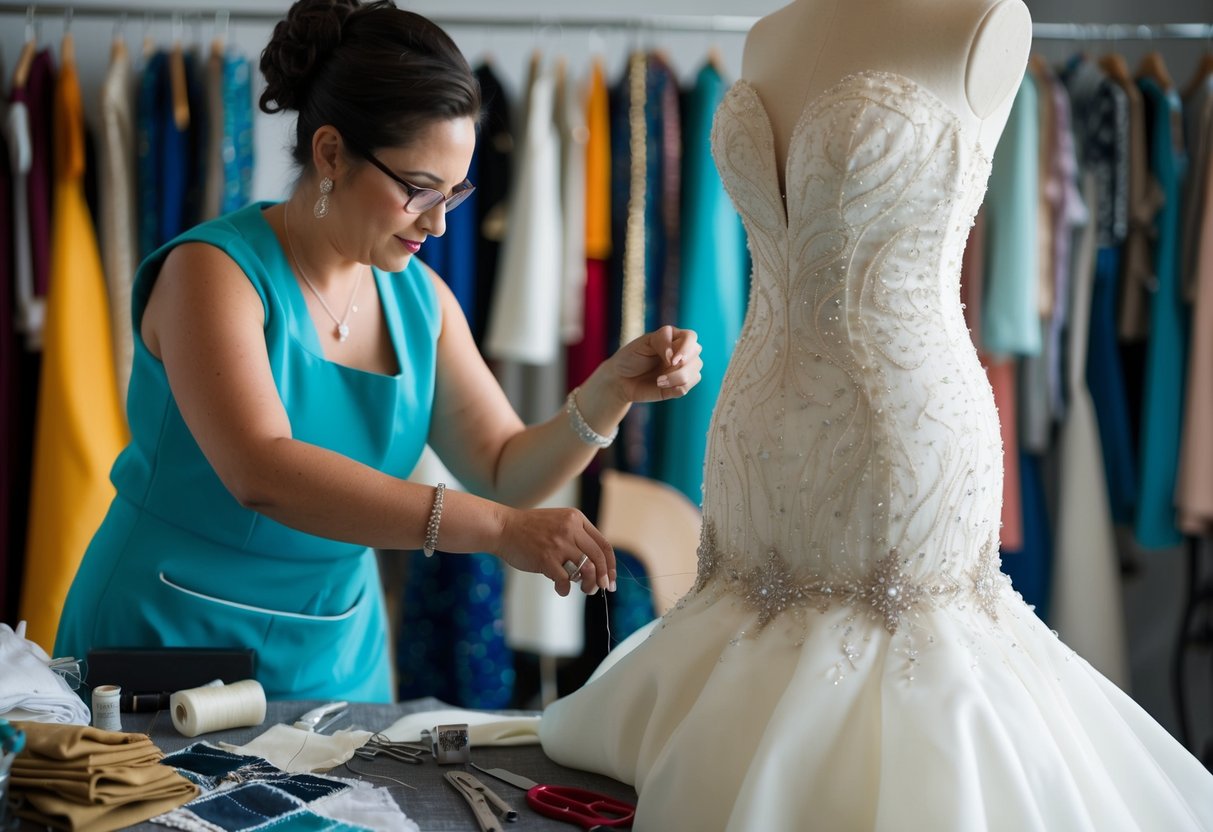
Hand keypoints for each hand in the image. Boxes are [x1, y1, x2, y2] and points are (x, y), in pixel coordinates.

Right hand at [497, 507, 615, 596]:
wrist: (503, 528)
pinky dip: (565, 589)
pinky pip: (565, 580)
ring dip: (587, 584)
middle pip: (598, 558)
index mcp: (576, 519)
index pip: (603, 544)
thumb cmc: (529, 529)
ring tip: (583, 589)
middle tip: (600, 589)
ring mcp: (558, 543)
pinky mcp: (546, 558)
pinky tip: (560, 589)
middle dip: (603, 578)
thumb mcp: (558, 522)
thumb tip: (595, 566)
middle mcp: (570, 529)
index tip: (610, 579)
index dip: (611, 565)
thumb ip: (576, 537)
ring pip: (586, 569)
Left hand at [608, 325, 702, 403]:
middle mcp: (681, 353)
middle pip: (696, 357)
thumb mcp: (642, 343)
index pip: (691, 337)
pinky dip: (675, 388)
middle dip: (681, 368)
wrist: (620, 379)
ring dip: (677, 379)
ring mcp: (681, 370)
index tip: (672, 360)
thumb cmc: (630, 357)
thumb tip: (675, 358)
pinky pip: (686, 387)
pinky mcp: (678, 386)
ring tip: (659, 381)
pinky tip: (660, 386)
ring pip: (695, 374)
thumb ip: (661, 342)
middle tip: (662, 374)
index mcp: (674, 338)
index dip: (686, 349)